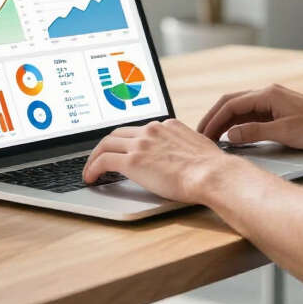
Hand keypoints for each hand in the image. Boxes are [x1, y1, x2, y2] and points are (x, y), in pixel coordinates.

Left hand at [82, 118, 232, 202]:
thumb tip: (183, 158)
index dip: (127, 141)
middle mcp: (152, 130)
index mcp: (167, 126)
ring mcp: (141, 144)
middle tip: (99, 158)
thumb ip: (184, 147)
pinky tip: (91, 177)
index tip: (122, 149)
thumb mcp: (198, 148)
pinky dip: (93, 168)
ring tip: (90, 170)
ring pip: (106, 144)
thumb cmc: (211, 168)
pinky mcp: (132, 161)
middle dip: (106, 145)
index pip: (139, 130)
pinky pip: (104, 160)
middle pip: (118, 133)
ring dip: (95, 157)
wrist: (212, 174)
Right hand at [197, 84, 302, 149]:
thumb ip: (254, 133)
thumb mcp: (284, 133)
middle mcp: (268, 93)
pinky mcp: (279, 110)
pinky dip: (240, 124)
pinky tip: (235, 137)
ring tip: (214, 138)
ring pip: (241, 109)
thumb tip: (230, 135)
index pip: (231, 104)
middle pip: (232, 103)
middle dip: (215, 118)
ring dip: (226, 122)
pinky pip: (252, 114)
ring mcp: (274, 101)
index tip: (203, 134)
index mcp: (267, 94)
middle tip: (202, 135)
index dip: (214, 120)